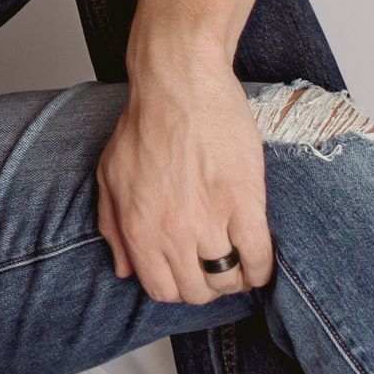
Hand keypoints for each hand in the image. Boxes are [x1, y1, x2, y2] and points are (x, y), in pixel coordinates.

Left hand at [95, 57, 274, 305]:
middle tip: (216, 263)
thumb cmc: (145, 121)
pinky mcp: (244, 203)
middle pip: (198, 291)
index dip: (178, 285)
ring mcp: (210, 221)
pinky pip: (259, 259)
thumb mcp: (110, 173)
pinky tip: (259, 254)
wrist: (179, 82)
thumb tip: (124, 269)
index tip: (189, 271)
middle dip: (208, 284)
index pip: (161, 289)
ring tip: (239, 256)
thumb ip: (112, 225)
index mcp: (138, 227)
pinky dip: (263, 268)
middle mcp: (172, 232)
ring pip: (229, 280)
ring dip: (236, 276)